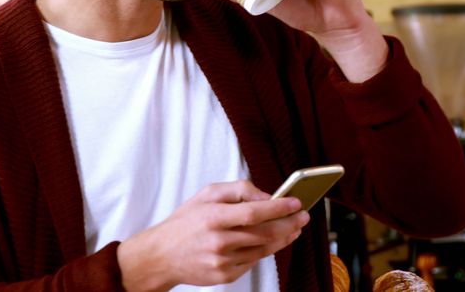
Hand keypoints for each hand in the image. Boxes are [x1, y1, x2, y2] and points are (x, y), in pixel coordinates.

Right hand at [117, 180, 308, 290]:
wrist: (162, 255)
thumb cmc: (186, 221)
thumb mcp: (206, 194)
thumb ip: (238, 190)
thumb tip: (266, 196)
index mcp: (213, 216)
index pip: (254, 212)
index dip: (279, 208)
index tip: (296, 203)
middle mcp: (218, 241)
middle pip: (264, 233)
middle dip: (288, 224)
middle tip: (302, 217)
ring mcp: (222, 261)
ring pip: (263, 249)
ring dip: (283, 238)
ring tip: (294, 228)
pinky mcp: (224, 276)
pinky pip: (252, 262)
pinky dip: (264, 251)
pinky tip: (270, 242)